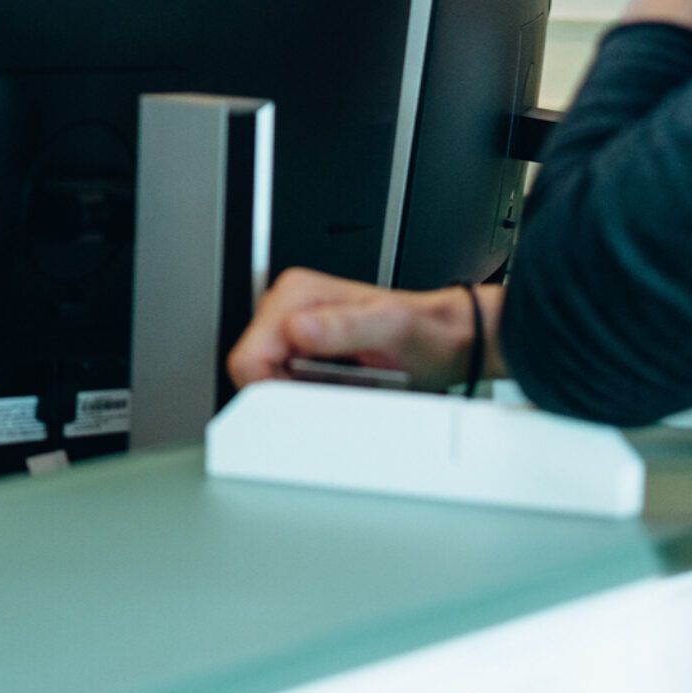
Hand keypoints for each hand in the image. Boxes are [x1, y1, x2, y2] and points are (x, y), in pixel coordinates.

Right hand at [224, 267, 490, 391]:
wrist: (442, 338)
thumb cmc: (423, 332)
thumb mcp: (390, 328)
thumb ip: (345, 327)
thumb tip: (298, 329)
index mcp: (296, 295)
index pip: (248, 357)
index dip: (272, 390)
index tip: (309, 397)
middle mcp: (287, 307)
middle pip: (254, 371)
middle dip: (288, 392)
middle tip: (335, 389)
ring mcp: (292, 328)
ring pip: (267, 381)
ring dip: (300, 395)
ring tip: (343, 385)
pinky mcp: (300, 348)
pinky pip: (285, 384)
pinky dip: (309, 394)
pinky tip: (339, 386)